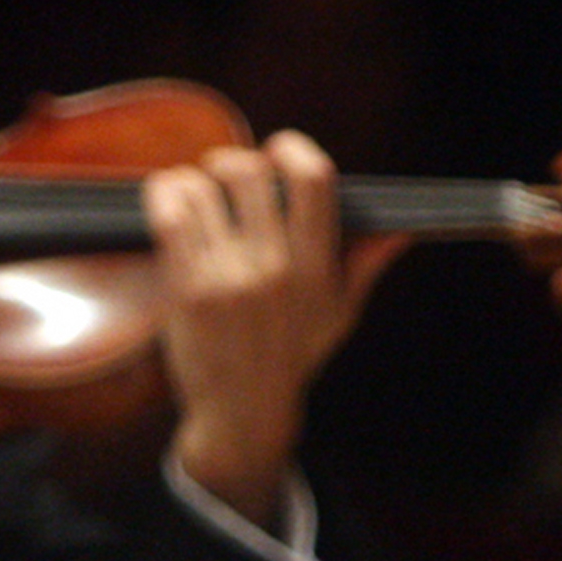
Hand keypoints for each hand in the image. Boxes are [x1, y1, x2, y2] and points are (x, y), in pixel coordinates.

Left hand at [144, 131, 407, 525]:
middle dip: (232, 162)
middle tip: (224, 176)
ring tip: (194, 195)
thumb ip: (364, 265)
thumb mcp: (339, 314)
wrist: (242, 412)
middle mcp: (274, 267)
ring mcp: (228, 277)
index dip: (291, 147)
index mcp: (317, 266)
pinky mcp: (187, 289)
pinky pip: (169, 215)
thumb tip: (398, 231)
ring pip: (201, 186)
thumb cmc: (291, 358)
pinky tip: (166, 201)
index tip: (277, 151)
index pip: (313, 178)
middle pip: (248, 171)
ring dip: (193, 180)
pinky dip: (162, 194)